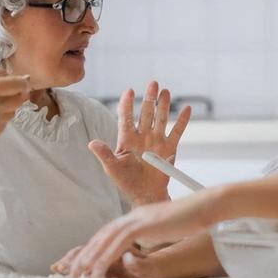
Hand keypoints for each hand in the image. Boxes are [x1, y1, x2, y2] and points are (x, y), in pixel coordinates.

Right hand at [0, 67, 29, 145]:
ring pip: (13, 112)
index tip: (23, 82)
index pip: (16, 85)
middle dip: (18, 95)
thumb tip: (21, 76)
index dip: (23, 83)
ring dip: (8, 107)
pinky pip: (5, 124)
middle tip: (8, 93)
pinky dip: (1, 119)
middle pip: (19, 99)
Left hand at [52, 190, 216, 277]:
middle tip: (74, 271)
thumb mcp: (166, 227)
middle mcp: (134, 215)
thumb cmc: (191, 218)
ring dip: (91, 258)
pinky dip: (106, 256)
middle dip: (87, 253)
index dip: (96, 247)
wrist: (204, 206)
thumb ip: (152, 234)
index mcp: (138, 216)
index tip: (86, 262)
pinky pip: (119, 242)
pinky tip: (98, 269)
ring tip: (80, 275)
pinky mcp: (144, 224)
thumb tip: (145, 244)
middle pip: (103, 234)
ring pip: (106, 239)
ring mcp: (138, 218)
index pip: (110, 231)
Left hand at [90, 81, 190, 204]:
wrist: (145, 194)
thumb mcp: (112, 169)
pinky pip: (176, 132)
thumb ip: (104, 155)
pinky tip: (186, 109)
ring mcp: (156, 141)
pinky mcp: (169, 148)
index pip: (126, 117)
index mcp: (127, 139)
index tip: (129, 91)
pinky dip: (182, 121)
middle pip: (146, 113)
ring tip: (165, 92)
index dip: (127, 104)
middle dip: (149, 99)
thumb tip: (91, 143)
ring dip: (163, 105)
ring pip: (160, 119)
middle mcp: (142, 136)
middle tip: (152, 83)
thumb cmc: (126, 182)